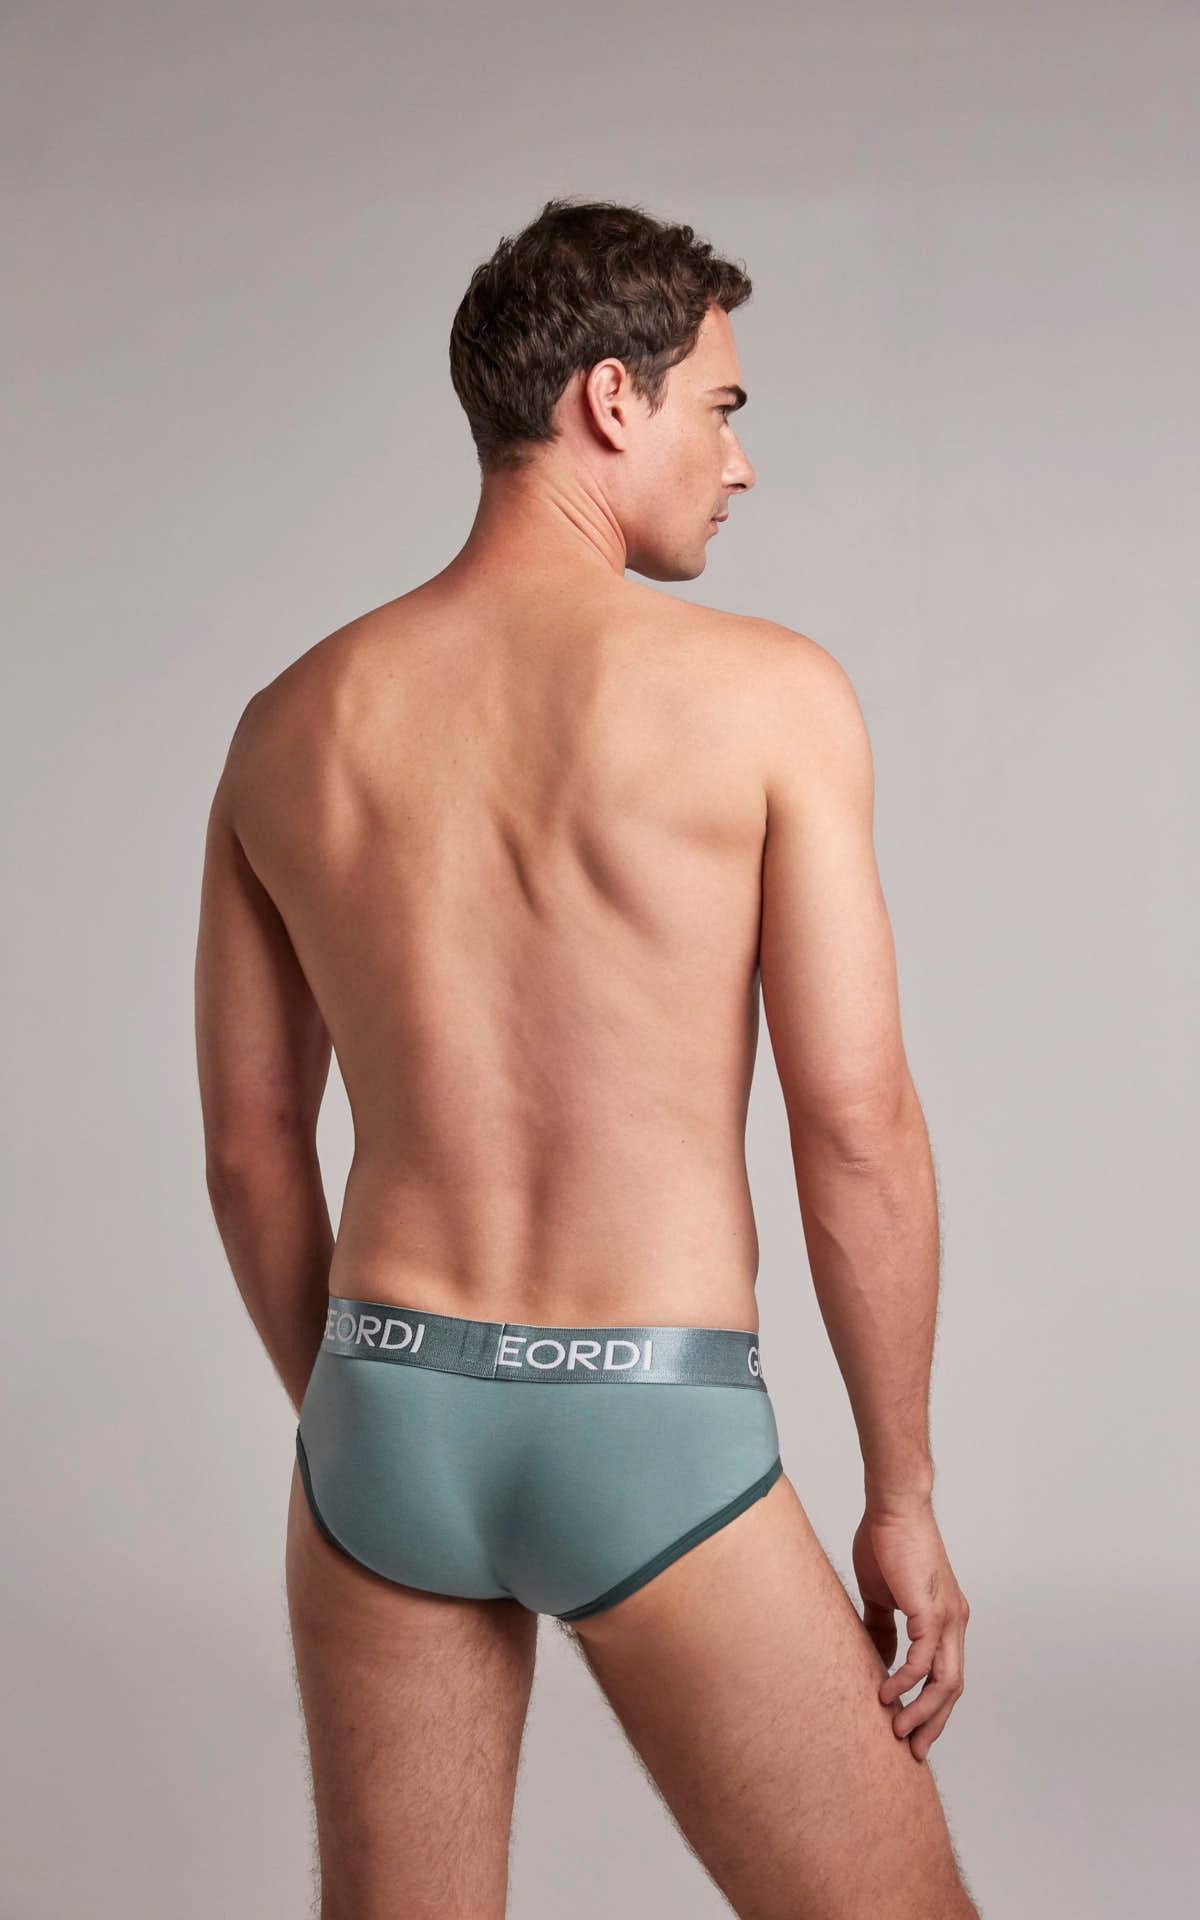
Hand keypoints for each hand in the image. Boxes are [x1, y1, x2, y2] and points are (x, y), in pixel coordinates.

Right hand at [852, 1496, 969, 1762]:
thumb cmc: (887, 1543)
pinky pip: (924, 1660)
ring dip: (923, 1712)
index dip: (933, 1707)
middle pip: (953, 1688)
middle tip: (913, 1748)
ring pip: (945, 1682)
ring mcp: (947, 1617)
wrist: (894, 1507)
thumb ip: (882, 1628)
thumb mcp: (882, 1596)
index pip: (946, 1674)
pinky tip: (887, 1694)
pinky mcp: (931, 1610)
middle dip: (934, 1723)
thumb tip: (879, 1661)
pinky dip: (907, 1682)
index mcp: (945, 1619)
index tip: (913, 1730)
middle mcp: (954, 1622)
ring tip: (898, 1731)